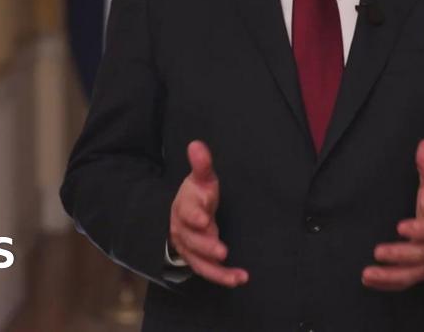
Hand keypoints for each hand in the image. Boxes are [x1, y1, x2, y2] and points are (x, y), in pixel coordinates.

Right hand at [169, 140, 248, 286]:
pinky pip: (209, 271)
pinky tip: (240, 279)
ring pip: (199, 262)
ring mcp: (190, 248)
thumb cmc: (196, 195)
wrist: (183, 214)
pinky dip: (223, 277)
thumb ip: (201, 165)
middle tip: (221, 250)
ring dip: (216, 270)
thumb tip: (196, 144)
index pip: (187, 211)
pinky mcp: (198, 260)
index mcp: (184, 207)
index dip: (194, 215)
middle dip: (205, 245)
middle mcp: (183, 230)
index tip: (204, 218)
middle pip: (191, 240)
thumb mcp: (200, 178)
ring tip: (236, 276)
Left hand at [362, 139, 423, 290]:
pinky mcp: (417, 274)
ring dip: (389, 276)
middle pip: (420, 256)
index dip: (418, 230)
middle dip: (399, 255)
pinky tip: (368, 280)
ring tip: (367, 273)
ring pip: (410, 275)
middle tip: (378, 251)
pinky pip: (403, 283)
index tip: (400, 227)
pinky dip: (386, 284)